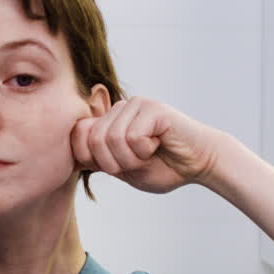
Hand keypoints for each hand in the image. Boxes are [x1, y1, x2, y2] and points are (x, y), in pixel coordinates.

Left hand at [70, 97, 224, 193]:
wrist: (200, 164)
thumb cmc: (164, 167)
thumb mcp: (123, 169)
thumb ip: (98, 159)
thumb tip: (72, 151)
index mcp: (109, 122)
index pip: (78, 135)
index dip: (91, 159)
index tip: (117, 167)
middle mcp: (119, 109)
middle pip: (94, 140)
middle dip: (115, 163)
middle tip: (138, 162)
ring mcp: (135, 105)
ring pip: (112, 139)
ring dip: (132, 159)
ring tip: (150, 153)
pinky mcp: (152, 107)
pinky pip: (133, 136)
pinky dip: (145, 151)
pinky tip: (160, 144)